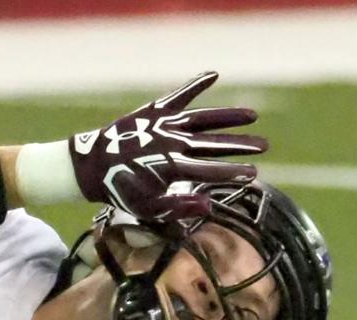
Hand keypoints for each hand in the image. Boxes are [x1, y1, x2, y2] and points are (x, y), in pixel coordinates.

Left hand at [70, 71, 266, 226]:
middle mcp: (171, 144)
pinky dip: (195, 84)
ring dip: (228, 116)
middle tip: (263, 145)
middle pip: (213, 144)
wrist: (92, 166)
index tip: (254, 174)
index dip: (232, 172)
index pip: (209, 171)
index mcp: (170, 169)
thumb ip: (177, 208)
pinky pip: (179, 95)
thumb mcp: (147, 208)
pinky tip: (214, 74)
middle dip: (240, 145)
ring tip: (252, 115)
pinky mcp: (154, 111)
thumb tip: (208, 206)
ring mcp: (164, 125)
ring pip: (203, 118)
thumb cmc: (122, 190)